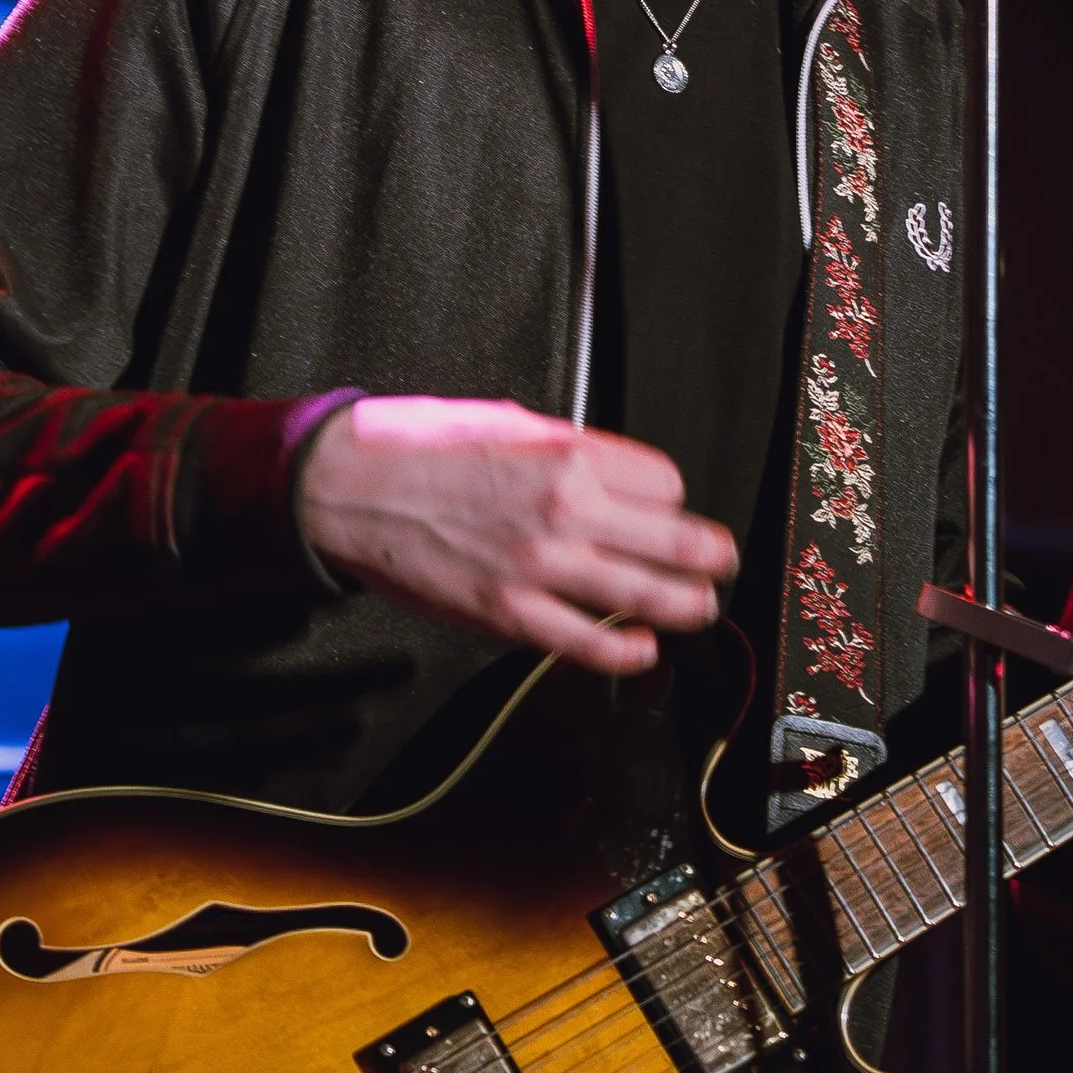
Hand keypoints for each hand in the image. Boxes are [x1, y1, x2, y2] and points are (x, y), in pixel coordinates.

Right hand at [295, 396, 737, 675]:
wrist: (351, 487)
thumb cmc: (422, 445)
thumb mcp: (510, 421)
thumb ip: (568, 450)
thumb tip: (610, 475)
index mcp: (569, 454)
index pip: (664, 483)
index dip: (669, 497)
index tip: (664, 506)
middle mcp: (567, 509)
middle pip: (674, 539)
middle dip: (707, 553)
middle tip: (721, 560)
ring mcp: (541, 566)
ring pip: (646, 594)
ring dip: (685, 604)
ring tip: (701, 605)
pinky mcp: (509, 612)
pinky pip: (586, 642)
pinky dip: (624, 651)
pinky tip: (641, 649)